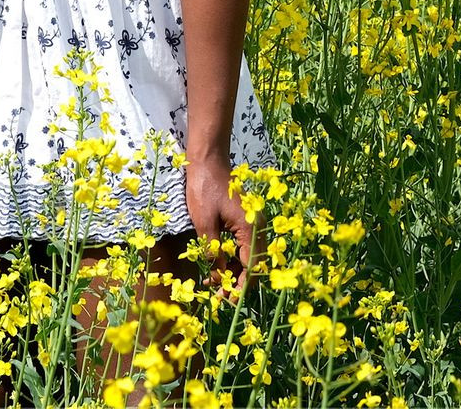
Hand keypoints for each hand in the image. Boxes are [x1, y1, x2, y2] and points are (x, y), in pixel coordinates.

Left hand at [184, 155, 254, 303]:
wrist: (208, 160)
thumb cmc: (204, 187)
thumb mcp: (204, 222)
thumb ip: (213, 251)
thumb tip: (218, 277)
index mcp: (250, 227)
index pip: (252, 265)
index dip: (241, 285)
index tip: (228, 300)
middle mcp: (256, 227)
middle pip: (254, 263)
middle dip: (238, 282)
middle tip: (220, 297)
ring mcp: (251, 223)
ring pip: (249, 256)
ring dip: (235, 272)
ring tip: (215, 286)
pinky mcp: (243, 221)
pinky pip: (243, 245)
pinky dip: (232, 258)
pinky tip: (217, 267)